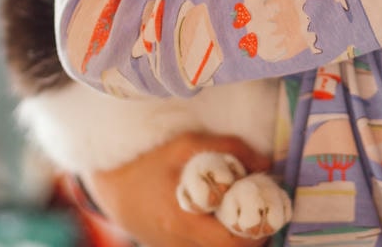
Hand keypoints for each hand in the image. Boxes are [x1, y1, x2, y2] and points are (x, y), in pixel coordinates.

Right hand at [83, 132, 274, 246]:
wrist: (114, 190)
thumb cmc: (151, 163)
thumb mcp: (187, 145)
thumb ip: (229, 148)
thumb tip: (266, 163)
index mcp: (183, 220)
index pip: (233, 242)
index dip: (257, 229)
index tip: (267, 210)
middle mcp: (181, 244)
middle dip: (253, 236)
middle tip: (261, 213)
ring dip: (238, 239)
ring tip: (244, 215)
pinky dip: (220, 240)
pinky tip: (222, 220)